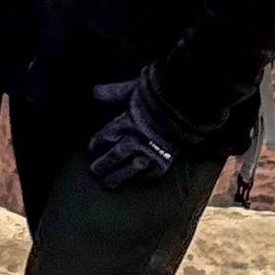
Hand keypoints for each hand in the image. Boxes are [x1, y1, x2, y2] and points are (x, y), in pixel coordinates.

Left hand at [87, 76, 176, 190]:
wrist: (183, 106)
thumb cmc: (158, 95)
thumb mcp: (133, 89)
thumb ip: (114, 92)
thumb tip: (95, 91)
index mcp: (126, 123)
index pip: (106, 136)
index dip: (97, 143)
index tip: (91, 149)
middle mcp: (134, 140)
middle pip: (114, 156)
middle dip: (103, 164)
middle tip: (94, 172)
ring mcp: (149, 152)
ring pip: (128, 169)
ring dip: (117, 177)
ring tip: (108, 184)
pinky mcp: (164, 160)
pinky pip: (150, 174)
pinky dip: (141, 179)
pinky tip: (135, 183)